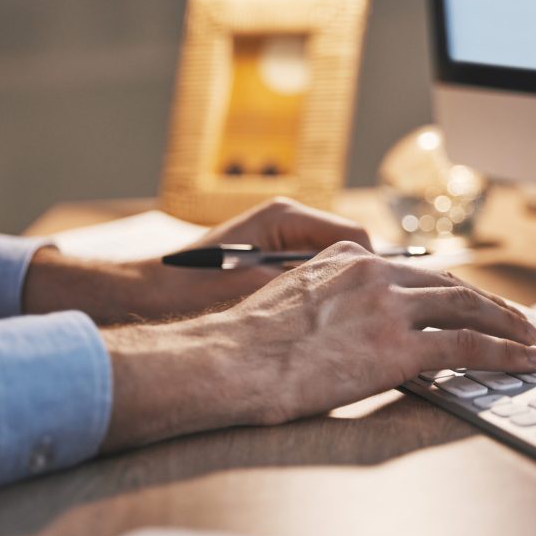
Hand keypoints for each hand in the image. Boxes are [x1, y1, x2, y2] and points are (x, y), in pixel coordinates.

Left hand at [23, 197, 370, 321]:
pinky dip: (322, 291)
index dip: (374, 272)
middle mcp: (287, 218)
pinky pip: (313, 270)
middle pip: (348, 246)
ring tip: (350, 319)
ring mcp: (279, 236)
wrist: (154, 293)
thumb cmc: (200, 289)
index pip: (354, 237)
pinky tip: (320, 318)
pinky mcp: (271, 254)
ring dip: (344, 287)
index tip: (381, 305)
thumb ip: (308, 284)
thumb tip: (356, 290)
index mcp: (286, 217)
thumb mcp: (259, 288)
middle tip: (373, 314)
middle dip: (363, 279)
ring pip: (334, 260)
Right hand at [100, 242, 535, 450]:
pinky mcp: (398, 346)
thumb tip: (343, 316)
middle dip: (486, 300)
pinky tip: (524, 359)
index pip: (412, 270)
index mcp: (346, 260)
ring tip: (529, 336)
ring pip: (466, 306)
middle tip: (512, 315)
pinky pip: (466, 345)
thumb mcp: (289, 298)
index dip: (446, 287)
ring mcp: (388, 307)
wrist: (233, 360)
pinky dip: (503, 351)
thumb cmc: (248, 339)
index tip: (464, 298)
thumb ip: (326, 295)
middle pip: (447, 282)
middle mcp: (373, 273)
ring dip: (505, 322)